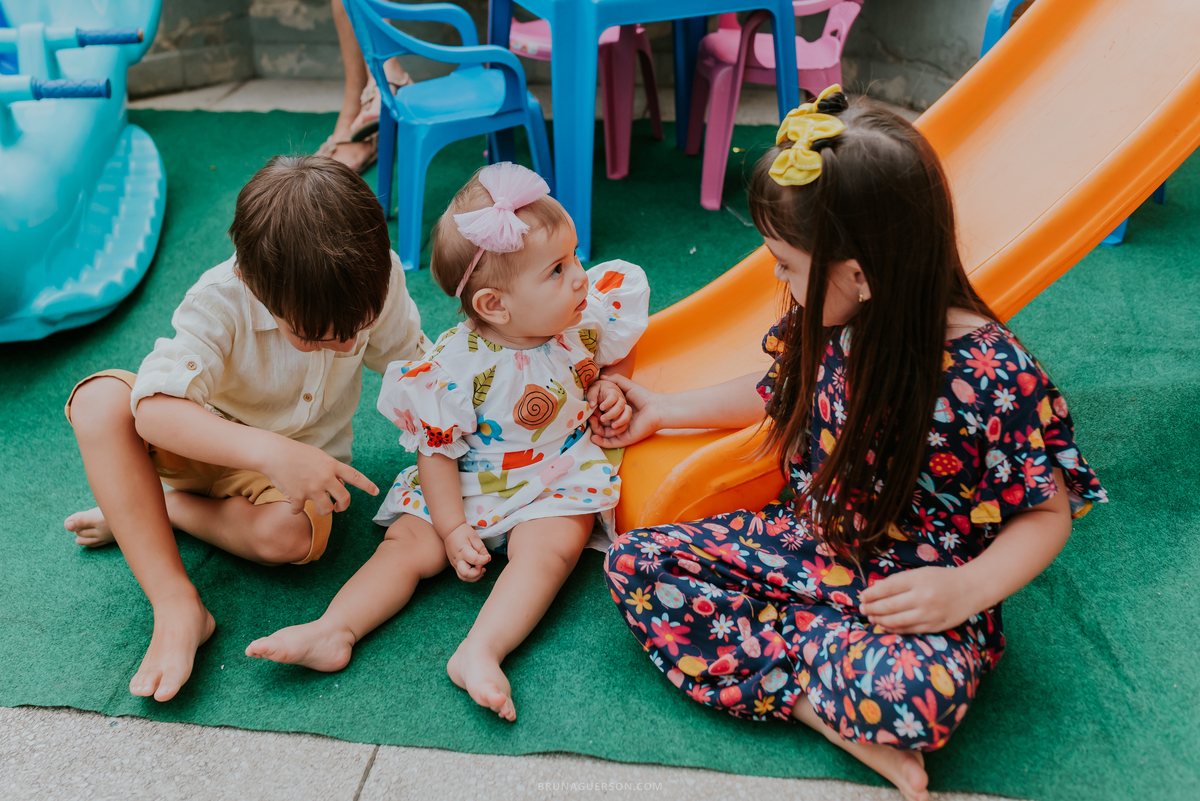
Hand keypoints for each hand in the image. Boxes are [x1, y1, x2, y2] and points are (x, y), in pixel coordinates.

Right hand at [263, 438, 378, 515]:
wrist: (275, 454)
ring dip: (323, 511)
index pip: (356, 477)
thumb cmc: (297, 453)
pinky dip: (297, 509)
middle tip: (339, 508)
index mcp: (332, 466)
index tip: (376, 492)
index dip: (368, 486)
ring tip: (318, 507)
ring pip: (326, 510)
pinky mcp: (298, 497)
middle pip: (345, 499)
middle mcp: (325, 478)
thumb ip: (332, 469)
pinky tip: (294, 504)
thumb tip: (342, 484)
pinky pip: (301, 510)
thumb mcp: (320, 457)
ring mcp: (312, 488)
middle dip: (343, 506)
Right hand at [443, 522, 490, 581]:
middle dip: (477, 574)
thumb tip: (487, 559)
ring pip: (463, 577)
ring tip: (481, 569)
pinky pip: (462, 574)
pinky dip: (470, 576)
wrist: (449, 530)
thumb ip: (481, 549)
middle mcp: (457, 559)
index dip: (484, 560)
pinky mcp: (454, 565)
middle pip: (466, 574)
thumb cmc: (462, 532)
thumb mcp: (474, 537)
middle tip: (483, 567)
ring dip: (474, 577)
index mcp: (463, 550)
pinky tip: (477, 569)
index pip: (474, 560)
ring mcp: (454, 563)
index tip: (488, 557)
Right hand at [589, 373, 663, 448]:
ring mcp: (621, 432)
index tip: (588, 408)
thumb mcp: (628, 386)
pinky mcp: (625, 439)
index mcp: (618, 412)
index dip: (594, 413)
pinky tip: (594, 438)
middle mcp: (619, 422)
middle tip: (589, 418)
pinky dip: (601, 442)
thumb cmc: (644, 397)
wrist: (656, 408)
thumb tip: (602, 377)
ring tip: (592, 424)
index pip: (602, 414)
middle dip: (593, 423)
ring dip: (596, 431)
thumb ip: (616, 380)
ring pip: (604, 435)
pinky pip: (611, 443)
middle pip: (601, 426)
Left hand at [858, 566, 982, 633]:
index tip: (862, 596)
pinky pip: (908, 630)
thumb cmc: (941, 579)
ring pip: (896, 621)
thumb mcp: (920, 573)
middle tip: (862, 608)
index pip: (887, 588)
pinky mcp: (933, 626)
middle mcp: (922, 597)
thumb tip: (875, 591)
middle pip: (888, 606)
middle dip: (871, 608)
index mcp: (917, 580)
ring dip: (879, 620)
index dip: (871, 594)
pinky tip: (884, 626)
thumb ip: (899, 581)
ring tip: (871, 617)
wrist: (970, 590)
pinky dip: (893, 629)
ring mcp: (928, 614)